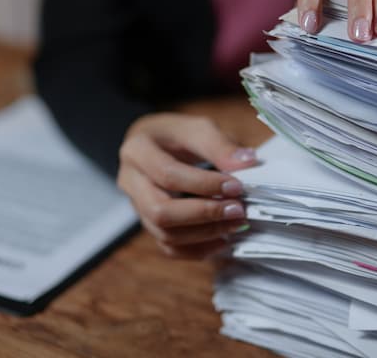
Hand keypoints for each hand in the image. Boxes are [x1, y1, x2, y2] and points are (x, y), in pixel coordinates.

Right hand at [117, 113, 257, 259]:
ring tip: (235, 224)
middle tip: (237, 210)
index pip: (168, 174)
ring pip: (164, 234)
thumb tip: (247, 163)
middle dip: (203, 214)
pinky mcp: (149, 224)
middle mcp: (130, 181)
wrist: (157, 143)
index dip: (203, 184)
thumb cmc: (176, 134)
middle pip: (160, 211)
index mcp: (137, 150)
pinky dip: (197, 249)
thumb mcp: (197, 128)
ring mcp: (136, 206)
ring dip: (204, 233)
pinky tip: (222, 240)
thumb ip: (220, 145)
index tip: (236, 187)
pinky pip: (168, 248)